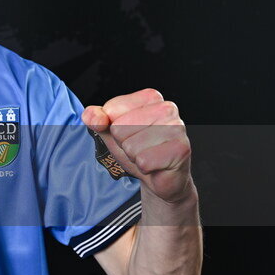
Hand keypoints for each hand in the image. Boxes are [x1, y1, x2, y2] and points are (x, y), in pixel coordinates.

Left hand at [82, 89, 193, 204]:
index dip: (114, 128)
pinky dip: (145, 168)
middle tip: (140, 148)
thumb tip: (94, 117)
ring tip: (149, 155)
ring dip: (135, 157)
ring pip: (131, 147)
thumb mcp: (111, 131)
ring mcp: (177, 128)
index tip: (130, 134)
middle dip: (125, 144)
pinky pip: (143, 161)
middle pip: (120, 129)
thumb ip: (96, 119)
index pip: (111, 110)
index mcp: (150, 97)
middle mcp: (167, 108)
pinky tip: (157, 165)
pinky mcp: (181, 150)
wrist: (159, 177)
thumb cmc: (138, 149)